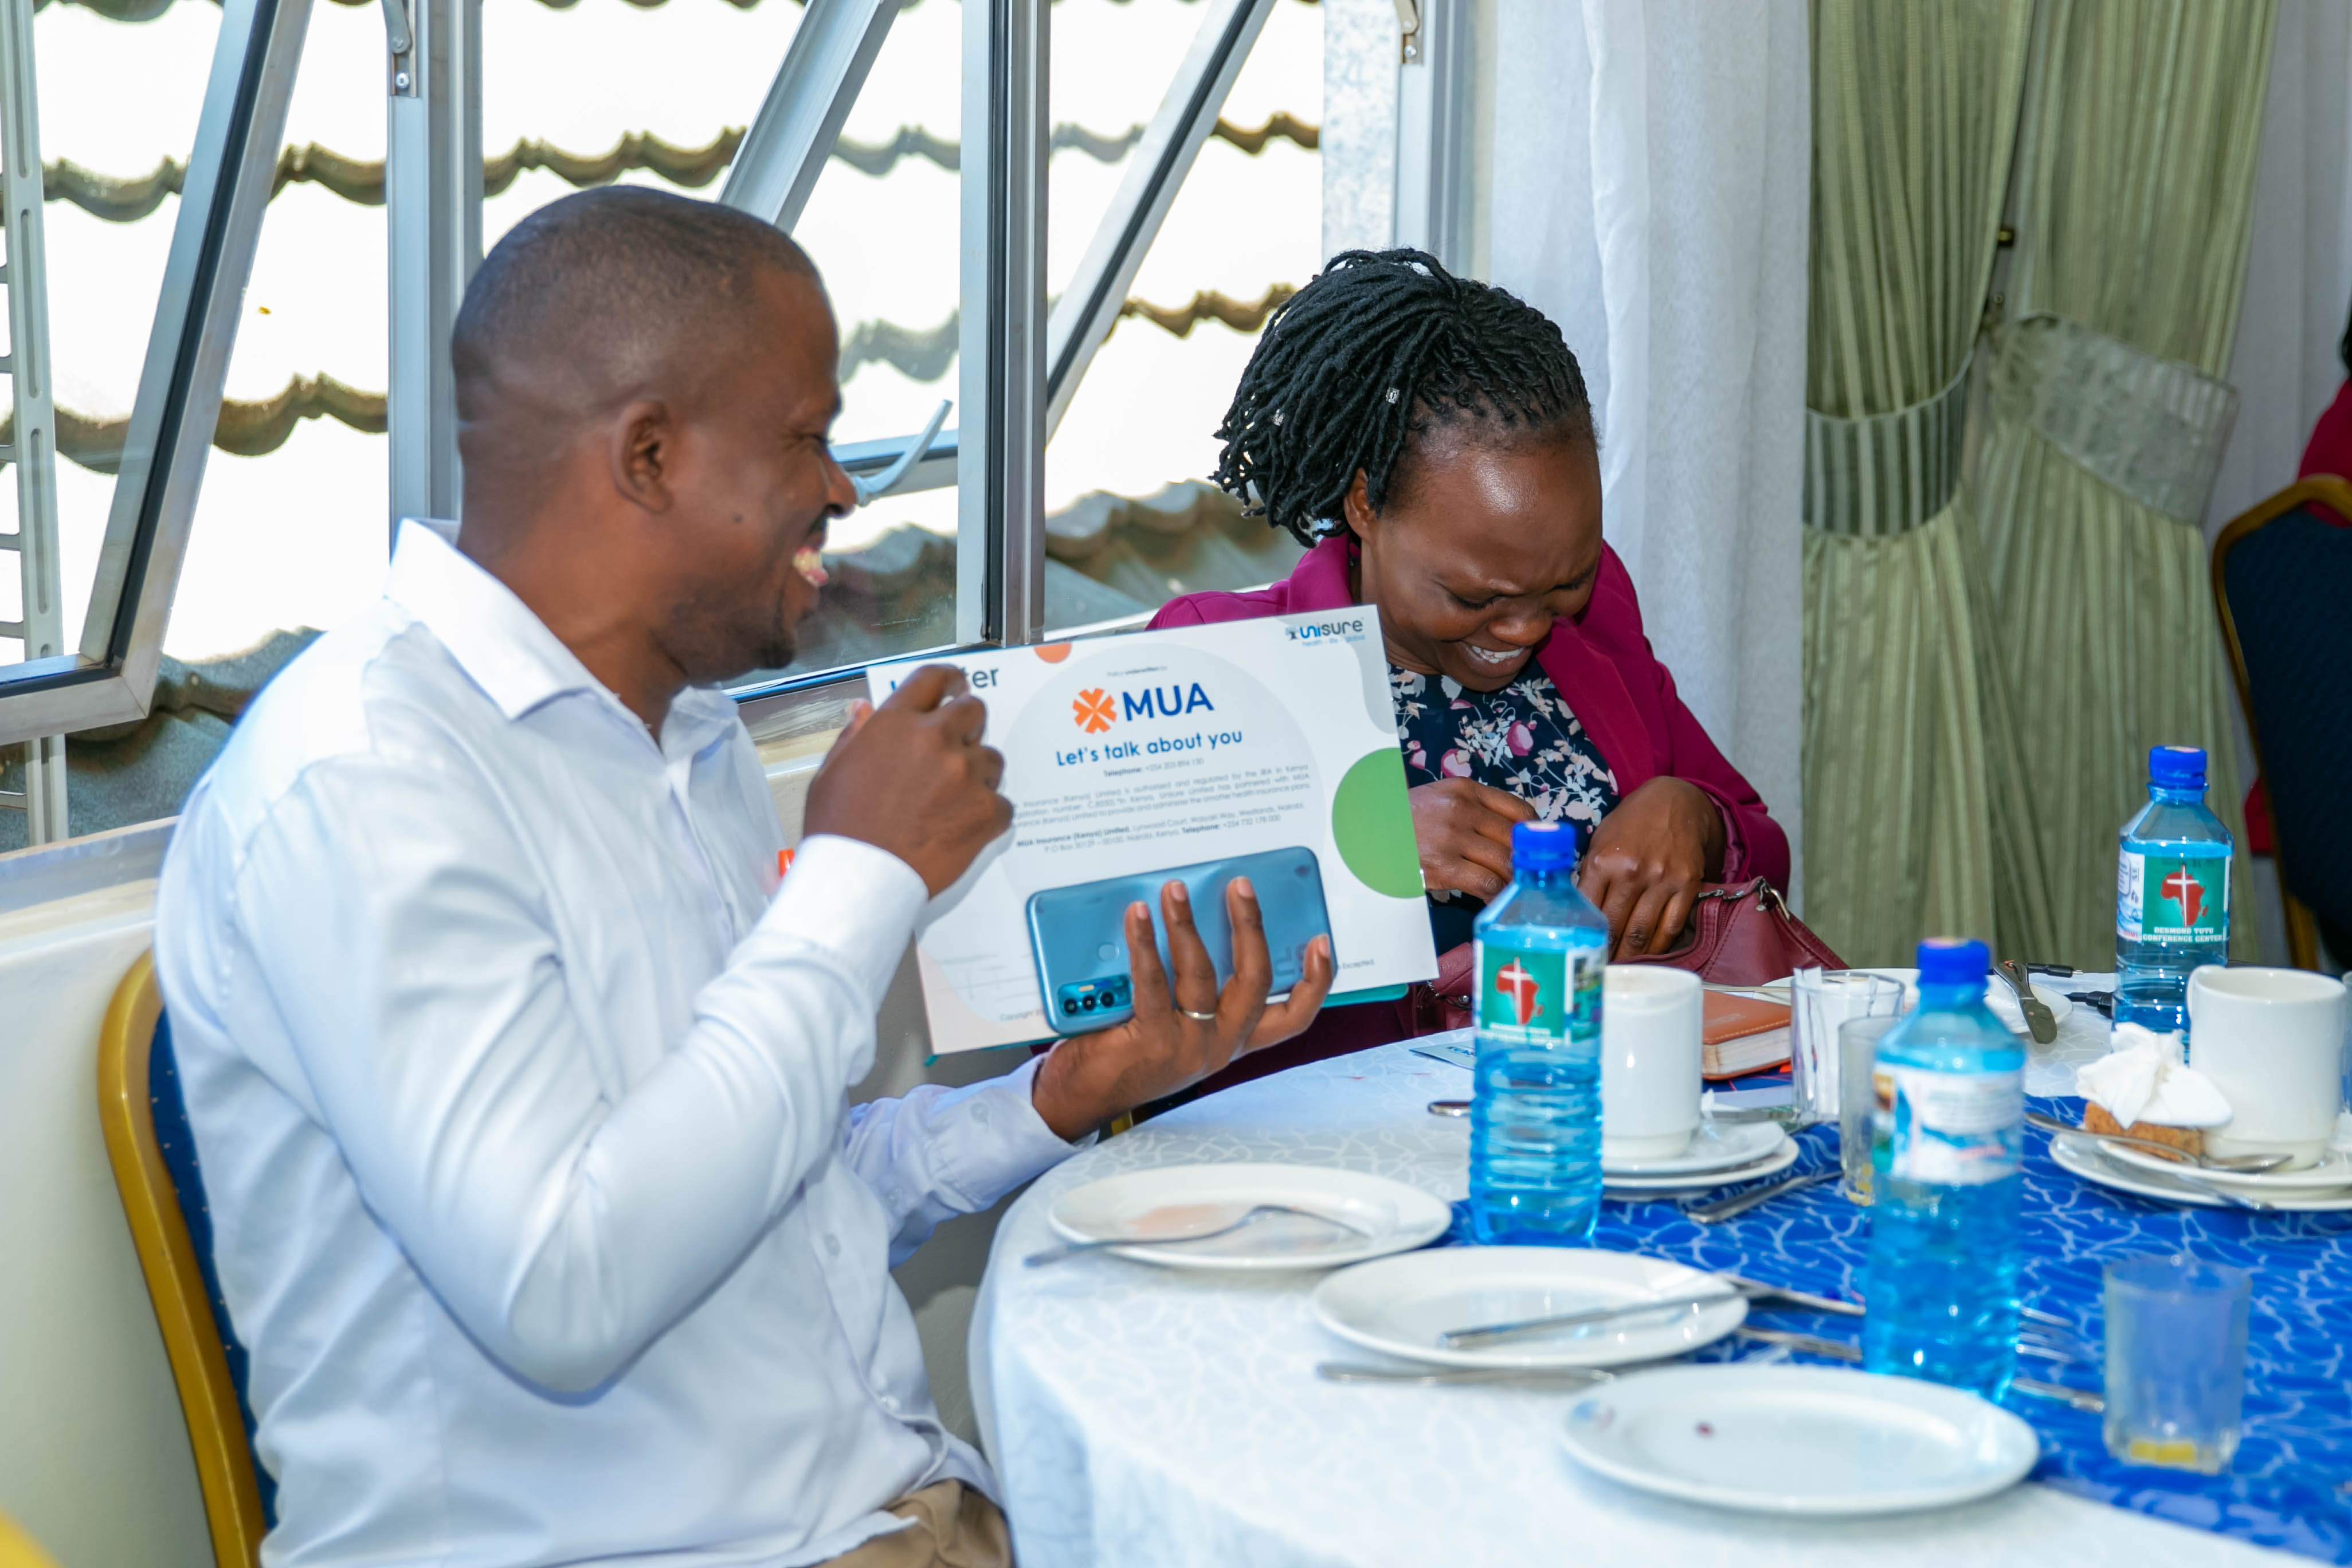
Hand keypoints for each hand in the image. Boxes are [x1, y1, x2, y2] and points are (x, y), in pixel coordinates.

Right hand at [801, 665, 1011, 895]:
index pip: (932, 679)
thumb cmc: (839, 828)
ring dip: (977, 773)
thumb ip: (857, 735)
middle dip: (966, 725)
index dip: (947, 679)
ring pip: (991, 758)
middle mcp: (937, 740)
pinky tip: (962, 827)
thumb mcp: (833, 771)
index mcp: (897, 724)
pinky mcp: (987, 811)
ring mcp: (966, 775)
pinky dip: (988, 814)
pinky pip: (1002, 803)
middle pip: (973, 710)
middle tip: (955, 747)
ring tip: (951, 800)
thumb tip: (865, 709)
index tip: (955, 685)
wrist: (859, 878)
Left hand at [1029, 877, 1334, 1140]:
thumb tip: (1199, 919)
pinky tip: (1139, 917)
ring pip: (1203, 974)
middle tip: (1239, 887)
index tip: (1323, 942)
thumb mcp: (1176, 1023)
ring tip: (1175, 891)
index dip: (1316, 982)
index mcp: (1233, 1039)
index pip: (1292, 1017)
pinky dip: (1146, 943)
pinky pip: (1153, 982)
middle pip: (1255, 982)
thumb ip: (1192, 987)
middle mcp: (1219, 1045)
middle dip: (1250, 927)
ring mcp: (1189, 1047)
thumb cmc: (1125, 1052)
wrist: (1080, 1096)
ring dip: (1188, 925)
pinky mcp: (1152, 1041)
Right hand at [1409, 780, 1536, 900]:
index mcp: (1464, 789)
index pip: (1518, 808)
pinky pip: (1486, 882)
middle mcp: (1462, 809)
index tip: (1536, 847)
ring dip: (1514, 879)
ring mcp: (1452, 837)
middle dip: (1527, 860)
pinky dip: (1497, 894)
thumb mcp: (1439, 800)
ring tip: (1515, 890)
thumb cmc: (1404, 820)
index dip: (1534, 832)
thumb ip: (1472, 808)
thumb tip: (1512, 834)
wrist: (1365, 833)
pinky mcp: (1444, 865)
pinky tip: (1497, 899)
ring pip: (1505, 861)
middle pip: (1515, 837)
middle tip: (1531, 875)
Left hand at [1576, 776, 1726, 958]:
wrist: (1676, 803)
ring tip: (1620, 970)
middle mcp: (1632, 872)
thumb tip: (1576, 914)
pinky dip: (1659, 947)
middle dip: (1605, 954)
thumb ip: (1589, 877)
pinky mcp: (1687, 886)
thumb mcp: (1600, 842)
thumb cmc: (1630, 825)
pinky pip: (1671, 927)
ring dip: (1630, 957)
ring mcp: (1662, 880)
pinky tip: (1648, 957)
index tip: (1579, 953)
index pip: (1588, 910)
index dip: (1583, 937)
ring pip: (1642, 934)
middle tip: (1597, 970)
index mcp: (1603, 861)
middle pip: (1615, 927)